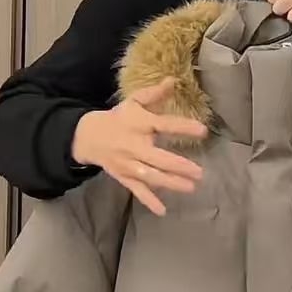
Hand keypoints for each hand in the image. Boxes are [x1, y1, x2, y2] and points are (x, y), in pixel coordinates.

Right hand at [72, 78, 207, 216]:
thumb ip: (155, 94)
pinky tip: (162, 210)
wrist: (88, 136)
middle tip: (199, 172)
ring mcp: (129, 163)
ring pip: (150, 176)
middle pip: (157, 157)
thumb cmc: (119, 118)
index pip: (163, 125)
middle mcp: (134, 145)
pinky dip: (148, 200)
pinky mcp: (124, 176)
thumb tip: (174, 80)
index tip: (203, 131)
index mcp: (139, 123)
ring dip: (170, 183)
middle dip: (178, 165)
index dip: (183, 127)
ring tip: (191, 187)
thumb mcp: (134, 102)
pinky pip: (136, 190)